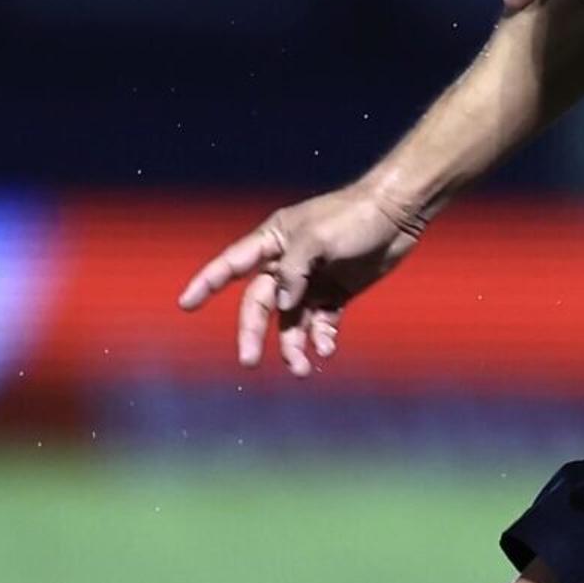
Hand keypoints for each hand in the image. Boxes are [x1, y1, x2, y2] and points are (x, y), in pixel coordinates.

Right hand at [178, 183, 425, 373]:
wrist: (397, 214)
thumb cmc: (353, 217)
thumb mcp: (317, 239)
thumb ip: (294, 271)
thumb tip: (283, 304)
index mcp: (274, 240)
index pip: (232, 264)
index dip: (207, 283)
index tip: (185, 304)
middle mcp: (287, 263)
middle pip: (261, 304)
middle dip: (253, 333)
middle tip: (249, 362)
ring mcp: (311, 280)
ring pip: (291, 321)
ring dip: (293, 345)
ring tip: (303, 368)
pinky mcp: (336, 293)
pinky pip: (320, 323)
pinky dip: (321, 339)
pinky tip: (326, 350)